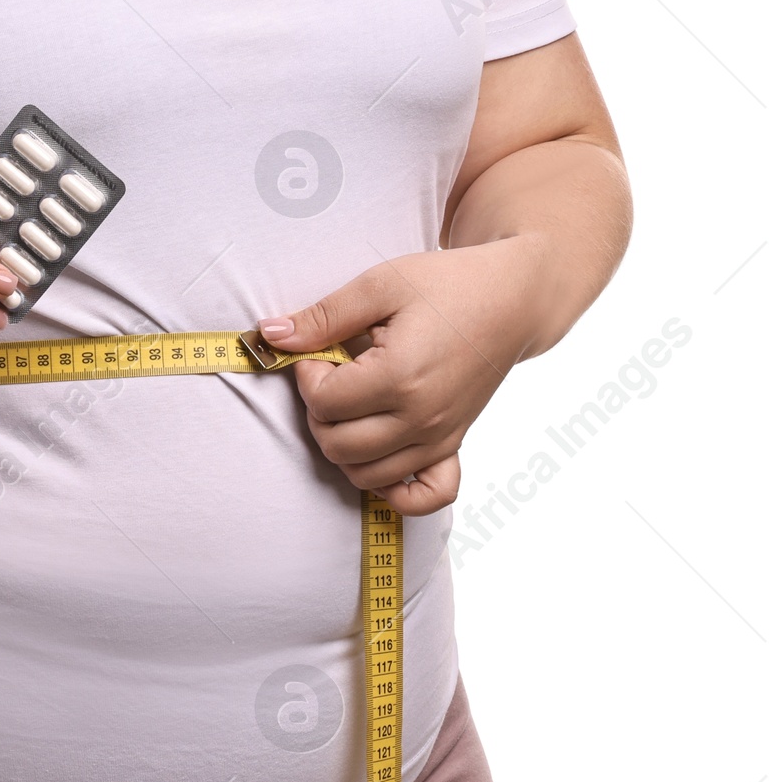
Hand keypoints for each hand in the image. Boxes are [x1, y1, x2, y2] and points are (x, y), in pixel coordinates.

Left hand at [258, 239, 547, 515]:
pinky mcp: (452, 447)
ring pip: (365, 476)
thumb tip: (271, 335)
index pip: (324, 402)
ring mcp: (439, 439)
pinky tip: (377, 451)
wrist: (510, 301)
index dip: (307, 374)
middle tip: (331, 374)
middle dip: (318, 410)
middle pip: (337, 446)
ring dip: (342, 444)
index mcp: (400, 376)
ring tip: (351, 402)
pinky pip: (422, 496)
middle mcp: (421, 419)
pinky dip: (392, 488)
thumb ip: (323, 316)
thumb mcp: (379, 285)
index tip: (319, 350)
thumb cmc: (446, 286)